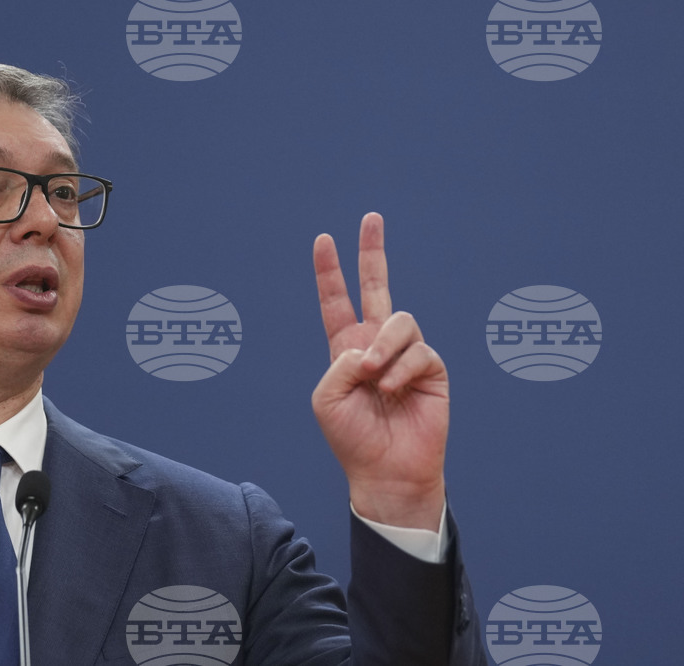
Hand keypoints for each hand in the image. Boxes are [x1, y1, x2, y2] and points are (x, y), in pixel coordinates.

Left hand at [311, 213, 447, 530]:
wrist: (386, 470)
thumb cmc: (351, 438)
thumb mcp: (327, 397)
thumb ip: (340, 362)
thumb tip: (370, 343)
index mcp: (346, 349)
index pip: (337, 302)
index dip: (329, 272)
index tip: (323, 239)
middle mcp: (376, 346)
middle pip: (376, 287)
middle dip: (372, 252)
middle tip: (370, 217)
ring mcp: (406, 355)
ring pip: (400, 321)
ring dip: (384, 346)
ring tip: (374, 376)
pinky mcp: (432, 368)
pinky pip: (418, 350)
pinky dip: (400, 369)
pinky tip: (393, 391)